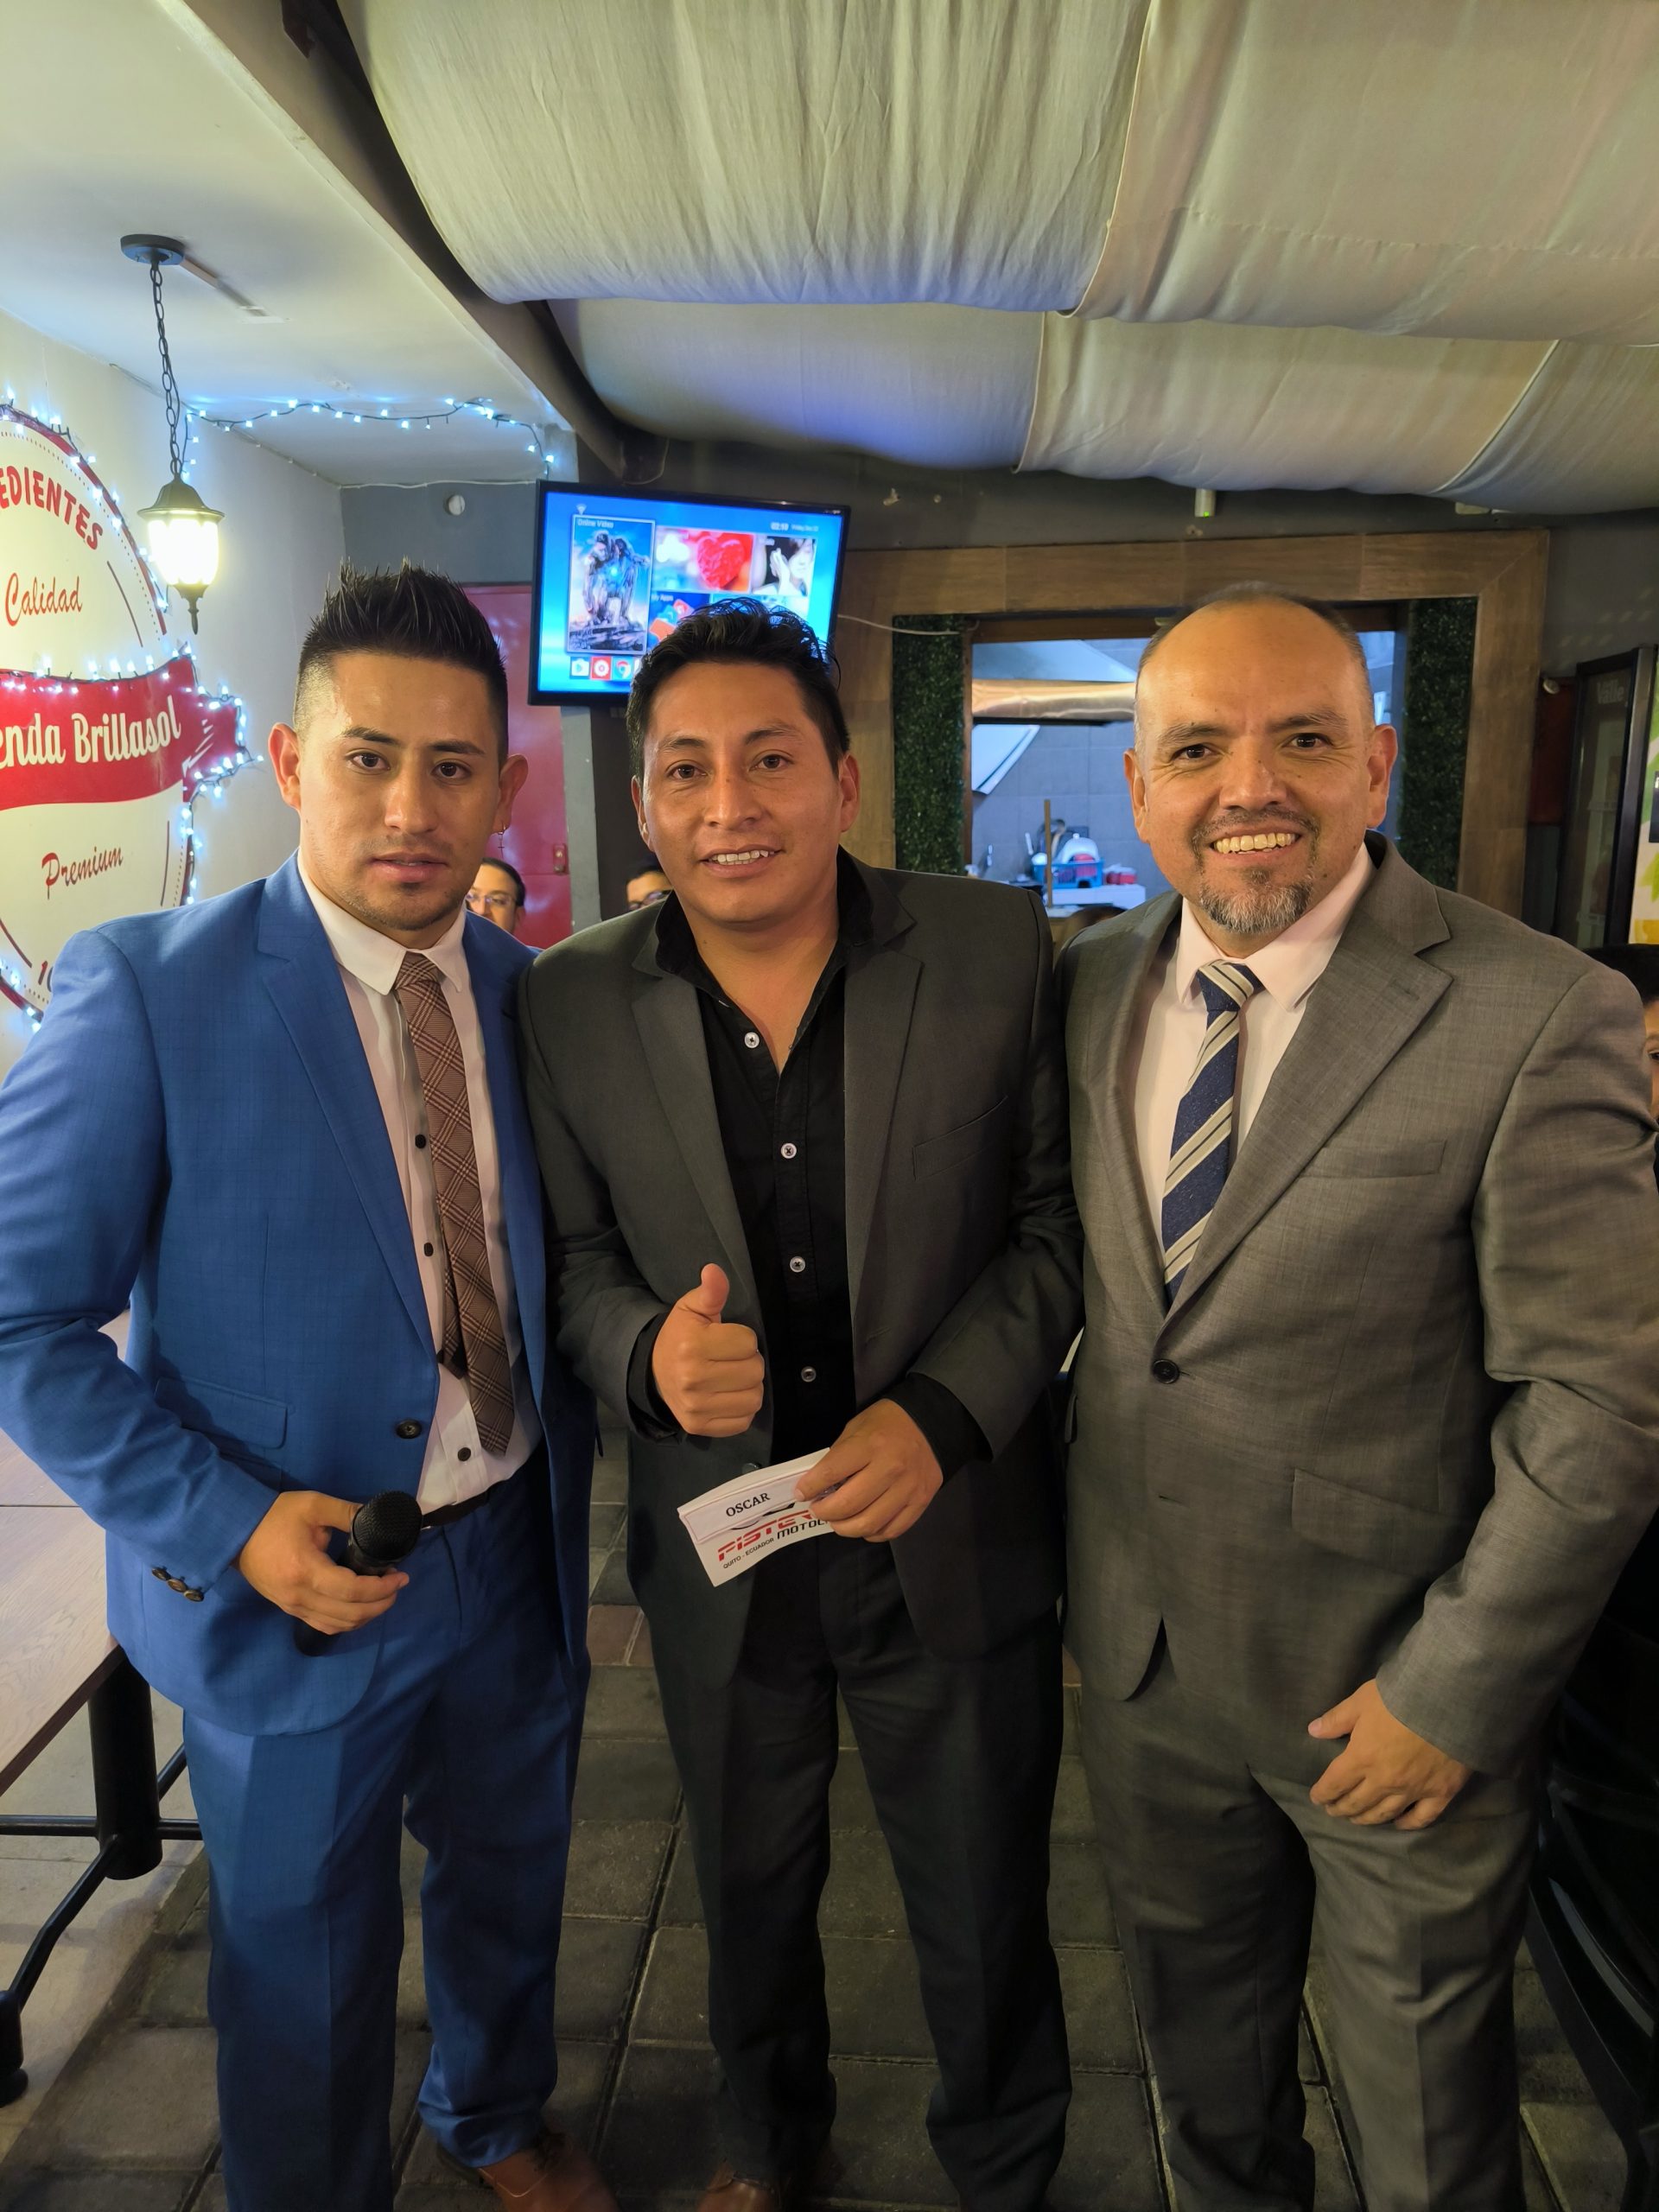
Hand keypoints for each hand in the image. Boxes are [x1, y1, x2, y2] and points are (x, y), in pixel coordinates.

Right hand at [235, 1490, 407, 1635]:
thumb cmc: (274, 1516)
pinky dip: (346, 1621)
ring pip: (338, 1625)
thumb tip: (378, 1519)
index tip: (400, 1575)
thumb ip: (347, 1513)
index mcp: (306, 1570)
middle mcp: (299, 1597)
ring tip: (383, 1595)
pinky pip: (323, 1624)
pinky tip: (359, 1607)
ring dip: (366, 1616)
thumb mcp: (314, 1505)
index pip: (353, 1591)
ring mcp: (292, 1607)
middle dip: (381, 1603)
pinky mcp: (288, 1608)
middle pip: (350, 1614)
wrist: (235, 1532)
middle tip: (397, 1585)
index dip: (382, 1588)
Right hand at [651, 1264, 764, 1437]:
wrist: (653, 1374)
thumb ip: (710, 1292)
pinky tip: (728, 1396)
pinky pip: (744, 1421)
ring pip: (754, 1398)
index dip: (742, 1338)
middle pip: (755, 1370)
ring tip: (732, 1377)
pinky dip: (741, 1409)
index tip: (726, 1339)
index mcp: (692, 1346)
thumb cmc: (679, 1337)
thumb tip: (714, 1270)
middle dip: (748, 1362)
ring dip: (749, 1386)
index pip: (748, 1342)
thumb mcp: (691, 1309)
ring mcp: (697, 1407)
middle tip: (730, 1359)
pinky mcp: (701, 1427)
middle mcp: (694, 1379)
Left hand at [794, 1400, 942, 1541]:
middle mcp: (891, 1468)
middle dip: (824, 1512)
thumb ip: (838, 1457)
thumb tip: (819, 1486)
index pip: (831, 1473)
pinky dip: (872, 1533)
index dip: (810, 1487)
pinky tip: (863, 1524)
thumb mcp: (856, 1428)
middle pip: (848, 1505)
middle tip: (818, 1509)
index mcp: (871, 1444)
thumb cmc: (886, 1423)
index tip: (801, 1494)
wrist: (930, 1422)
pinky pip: (892, 1530)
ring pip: (869, 1524)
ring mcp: (908, 1488)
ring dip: (845, 1528)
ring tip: (837, 1521)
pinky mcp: (921, 1502)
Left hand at [1307, 1679, 1471, 1829]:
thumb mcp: (1362, 1700)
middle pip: (1357, 1802)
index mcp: (1362, 1758)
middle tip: (1333, 1811)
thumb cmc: (1401, 1697)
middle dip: (1341, 1808)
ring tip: (1357, 1820)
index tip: (1316, 1797)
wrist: (1449, 1702)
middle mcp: (1384, 1781)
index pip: (1335, 1783)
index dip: (1323, 1793)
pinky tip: (1399, 1825)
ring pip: (1385, 1813)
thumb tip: (1313, 1731)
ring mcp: (1413, 1790)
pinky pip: (1421, 1817)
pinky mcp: (1440, 1792)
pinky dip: (1408, 1824)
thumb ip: (1337, 1719)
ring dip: (1367, 1819)